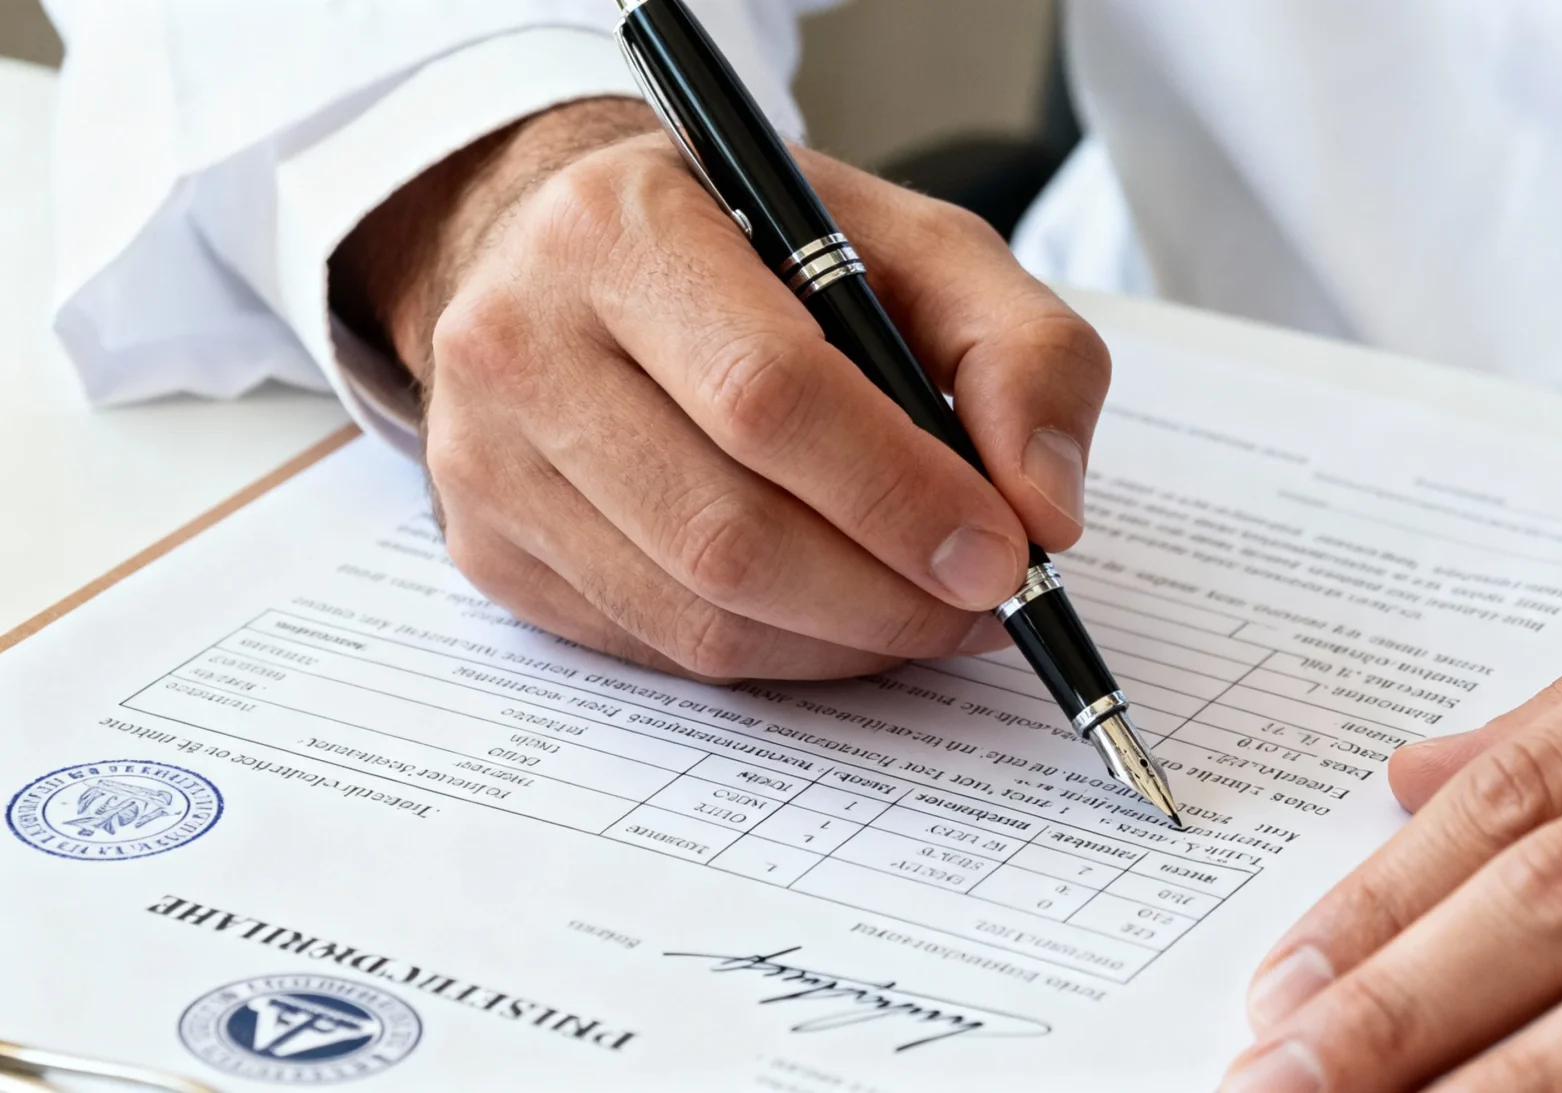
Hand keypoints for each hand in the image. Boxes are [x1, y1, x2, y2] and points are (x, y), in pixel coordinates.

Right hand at [333, 98, 1104, 678]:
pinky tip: (838, 615)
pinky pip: (657, 650)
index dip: (900, 496)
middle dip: (887, 596)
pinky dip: (777, 656)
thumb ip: (1020, 352)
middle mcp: (520, 340)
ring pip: (694, 615)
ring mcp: (485, 457)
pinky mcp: (488, 549)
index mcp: (622, 228)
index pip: (768, 395)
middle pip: (728, 532)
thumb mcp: (917, 247)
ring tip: (929, 613)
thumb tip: (1045, 511)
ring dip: (844, 643)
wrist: (582, 255)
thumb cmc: (764, 249)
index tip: (1003, 555)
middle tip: (985, 607)